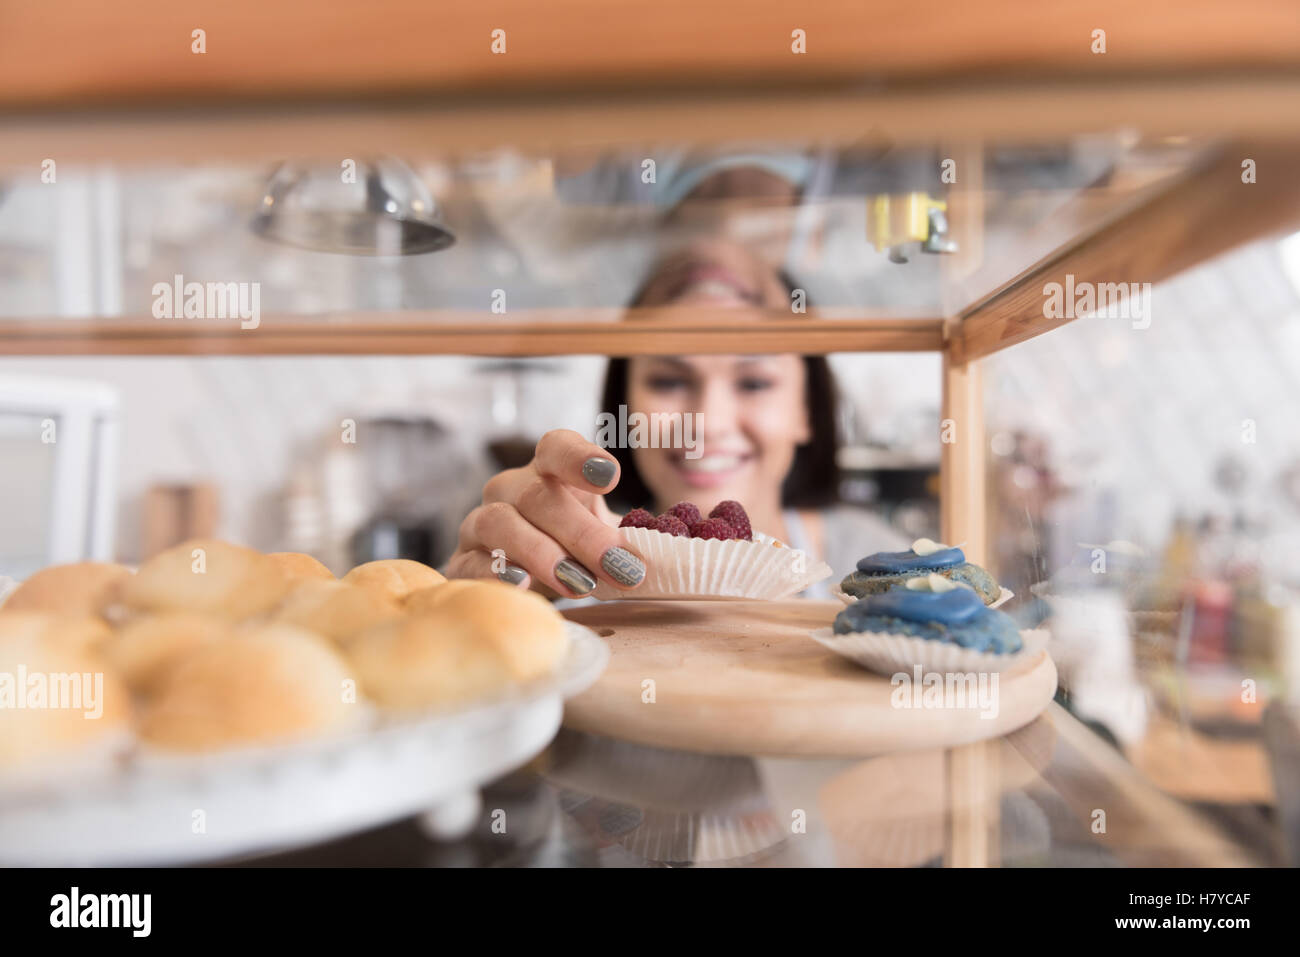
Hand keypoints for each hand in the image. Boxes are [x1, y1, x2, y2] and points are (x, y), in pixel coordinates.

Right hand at [446, 430, 646, 596]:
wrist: (527, 583)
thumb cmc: (576, 551)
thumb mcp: (608, 536)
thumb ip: (640, 536)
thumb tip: (683, 553)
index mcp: (549, 471)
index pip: (557, 448)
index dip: (581, 458)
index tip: (611, 477)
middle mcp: (511, 489)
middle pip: (539, 495)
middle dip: (583, 533)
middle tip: (621, 567)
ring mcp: (481, 523)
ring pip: (501, 522)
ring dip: (544, 554)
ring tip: (580, 585)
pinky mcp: (463, 561)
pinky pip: (471, 562)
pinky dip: (496, 574)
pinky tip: (524, 586)